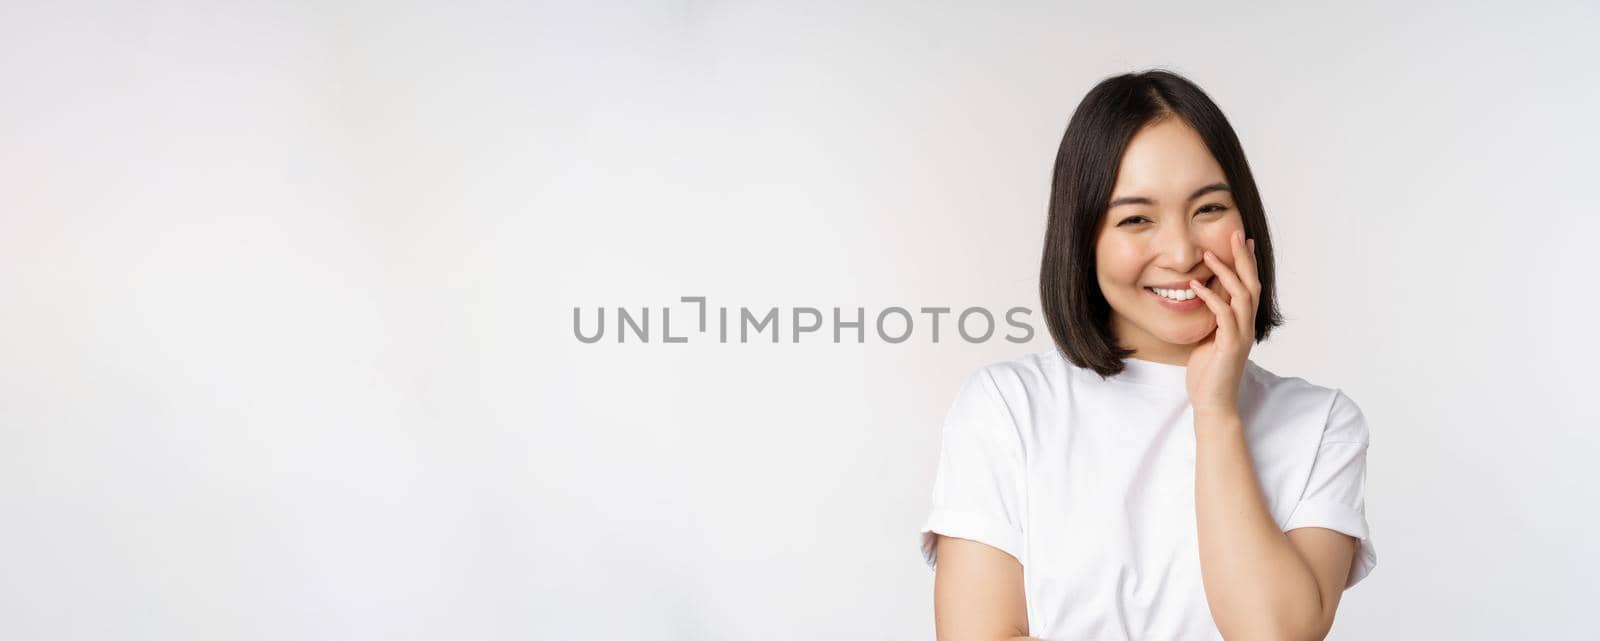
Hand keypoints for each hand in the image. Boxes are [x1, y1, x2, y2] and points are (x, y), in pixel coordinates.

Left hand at [1185, 230, 1259, 417]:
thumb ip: (1212, 319)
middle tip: (1235, 234)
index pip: (1249, 286)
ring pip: (1241, 296)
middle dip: (1243, 259)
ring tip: (1210, 254)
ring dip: (1226, 273)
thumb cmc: (1208, 372)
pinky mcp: (1230, 346)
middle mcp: (1247, 326)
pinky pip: (1223, 315)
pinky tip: (1197, 284)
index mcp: (1243, 323)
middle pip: (1251, 284)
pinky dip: (1211, 297)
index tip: (1241, 240)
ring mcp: (1241, 336)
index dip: (1246, 263)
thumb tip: (1203, 298)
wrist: (1212, 402)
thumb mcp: (1208, 338)